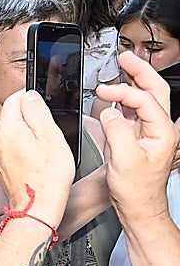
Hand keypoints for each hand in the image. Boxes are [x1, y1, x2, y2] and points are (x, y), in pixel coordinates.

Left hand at [0, 90, 73, 221]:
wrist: (36, 209)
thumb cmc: (47, 178)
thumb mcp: (51, 136)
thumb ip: (38, 110)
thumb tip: (30, 95)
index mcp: (5, 127)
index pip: (16, 97)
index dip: (34, 99)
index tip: (47, 109)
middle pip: (15, 114)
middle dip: (33, 119)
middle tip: (50, 136)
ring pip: (15, 130)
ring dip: (30, 134)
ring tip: (45, 151)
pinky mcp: (0, 162)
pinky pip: (13, 145)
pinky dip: (25, 148)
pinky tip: (38, 160)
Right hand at [97, 52, 179, 220]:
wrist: (139, 207)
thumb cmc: (137, 190)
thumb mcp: (124, 161)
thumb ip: (116, 131)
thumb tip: (108, 112)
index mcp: (162, 133)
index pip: (144, 100)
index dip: (123, 93)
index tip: (103, 93)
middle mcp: (159, 129)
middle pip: (155, 90)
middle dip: (140, 71)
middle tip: (125, 57)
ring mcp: (149, 131)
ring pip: (146, 97)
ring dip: (134, 81)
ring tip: (121, 68)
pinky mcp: (138, 135)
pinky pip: (133, 109)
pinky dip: (124, 97)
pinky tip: (115, 93)